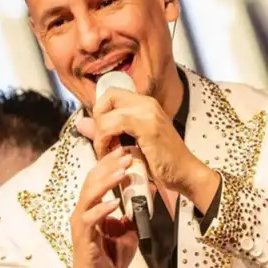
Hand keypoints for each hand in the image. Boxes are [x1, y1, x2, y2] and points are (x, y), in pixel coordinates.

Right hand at [69, 146, 137, 267]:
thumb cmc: (109, 259)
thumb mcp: (128, 233)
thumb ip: (133, 215)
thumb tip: (145, 196)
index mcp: (92, 208)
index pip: (98, 179)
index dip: (110, 164)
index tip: (125, 151)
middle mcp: (83, 212)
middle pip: (92, 181)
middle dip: (109, 166)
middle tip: (126, 154)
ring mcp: (81, 224)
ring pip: (89, 195)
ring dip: (106, 182)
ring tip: (122, 172)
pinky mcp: (82, 237)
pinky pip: (90, 219)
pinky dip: (102, 209)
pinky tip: (114, 203)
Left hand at [80, 88, 220, 211]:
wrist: (185, 173)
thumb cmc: (162, 161)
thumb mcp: (131, 143)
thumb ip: (107, 131)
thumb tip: (82, 123)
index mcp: (145, 104)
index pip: (111, 94)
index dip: (100, 111)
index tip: (102, 132)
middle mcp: (147, 103)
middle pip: (107, 97)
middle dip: (97, 120)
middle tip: (102, 141)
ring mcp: (148, 113)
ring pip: (107, 114)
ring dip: (100, 135)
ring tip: (106, 151)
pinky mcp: (147, 126)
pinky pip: (113, 125)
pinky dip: (105, 141)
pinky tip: (110, 154)